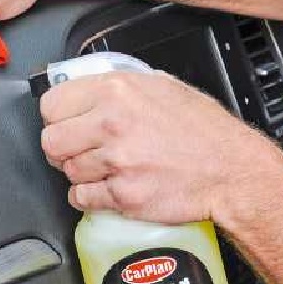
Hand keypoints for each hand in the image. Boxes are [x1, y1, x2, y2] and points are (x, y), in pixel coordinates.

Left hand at [39, 71, 282, 226]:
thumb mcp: (161, 86)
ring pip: (66, 171)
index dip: (57, 117)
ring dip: (80, 173)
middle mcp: (112, 124)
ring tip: (107, 167)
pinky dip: (90, 197)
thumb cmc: (203, 130)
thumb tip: (83, 90)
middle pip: (51, 141)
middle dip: (62, 148)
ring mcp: (116, 162)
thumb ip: (117, 87)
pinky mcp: (122, 195)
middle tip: (80, 149)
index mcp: (117, 90)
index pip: (51, 104)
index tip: (67, 123)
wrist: (231, 171)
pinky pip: (81, 198)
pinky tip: (110, 187)